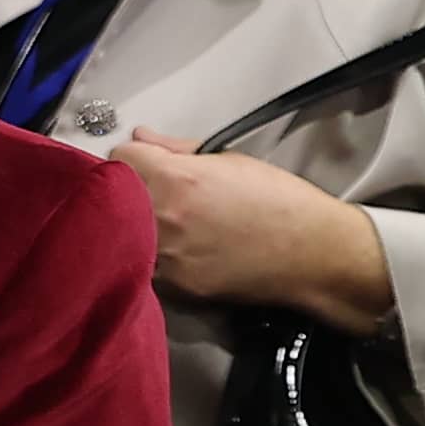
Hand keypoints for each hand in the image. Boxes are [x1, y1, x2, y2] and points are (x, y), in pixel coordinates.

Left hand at [116, 133, 399, 328]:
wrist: (312, 254)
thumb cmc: (278, 199)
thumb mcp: (231, 160)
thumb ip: (176, 149)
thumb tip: (141, 136)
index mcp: (174, 180)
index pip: (119, 157)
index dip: (134, 156)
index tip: (148, 161)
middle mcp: (160, 220)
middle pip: (113, 195)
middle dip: (128, 188)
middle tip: (154, 190)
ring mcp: (165, 259)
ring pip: (122, 232)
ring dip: (134, 224)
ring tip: (165, 221)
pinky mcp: (175, 289)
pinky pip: (145, 264)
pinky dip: (152, 254)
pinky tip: (177, 248)